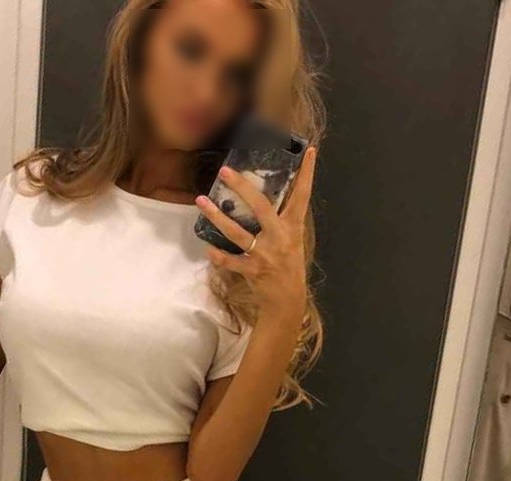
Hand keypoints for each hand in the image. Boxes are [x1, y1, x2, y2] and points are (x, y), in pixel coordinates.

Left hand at [195, 145, 317, 325]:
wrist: (287, 299)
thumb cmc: (288, 265)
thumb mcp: (292, 239)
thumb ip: (281, 219)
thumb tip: (263, 194)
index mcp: (293, 228)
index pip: (302, 196)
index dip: (307, 174)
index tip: (309, 151)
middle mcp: (280, 238)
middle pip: (261, 207)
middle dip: (242, 188)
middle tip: (225, 171)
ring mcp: (265, 255)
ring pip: (238, 233)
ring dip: (217, 217)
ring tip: (201, 201)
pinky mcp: (253, 271)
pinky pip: (230, 261)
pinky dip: (217, 255)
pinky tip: (206, 245)